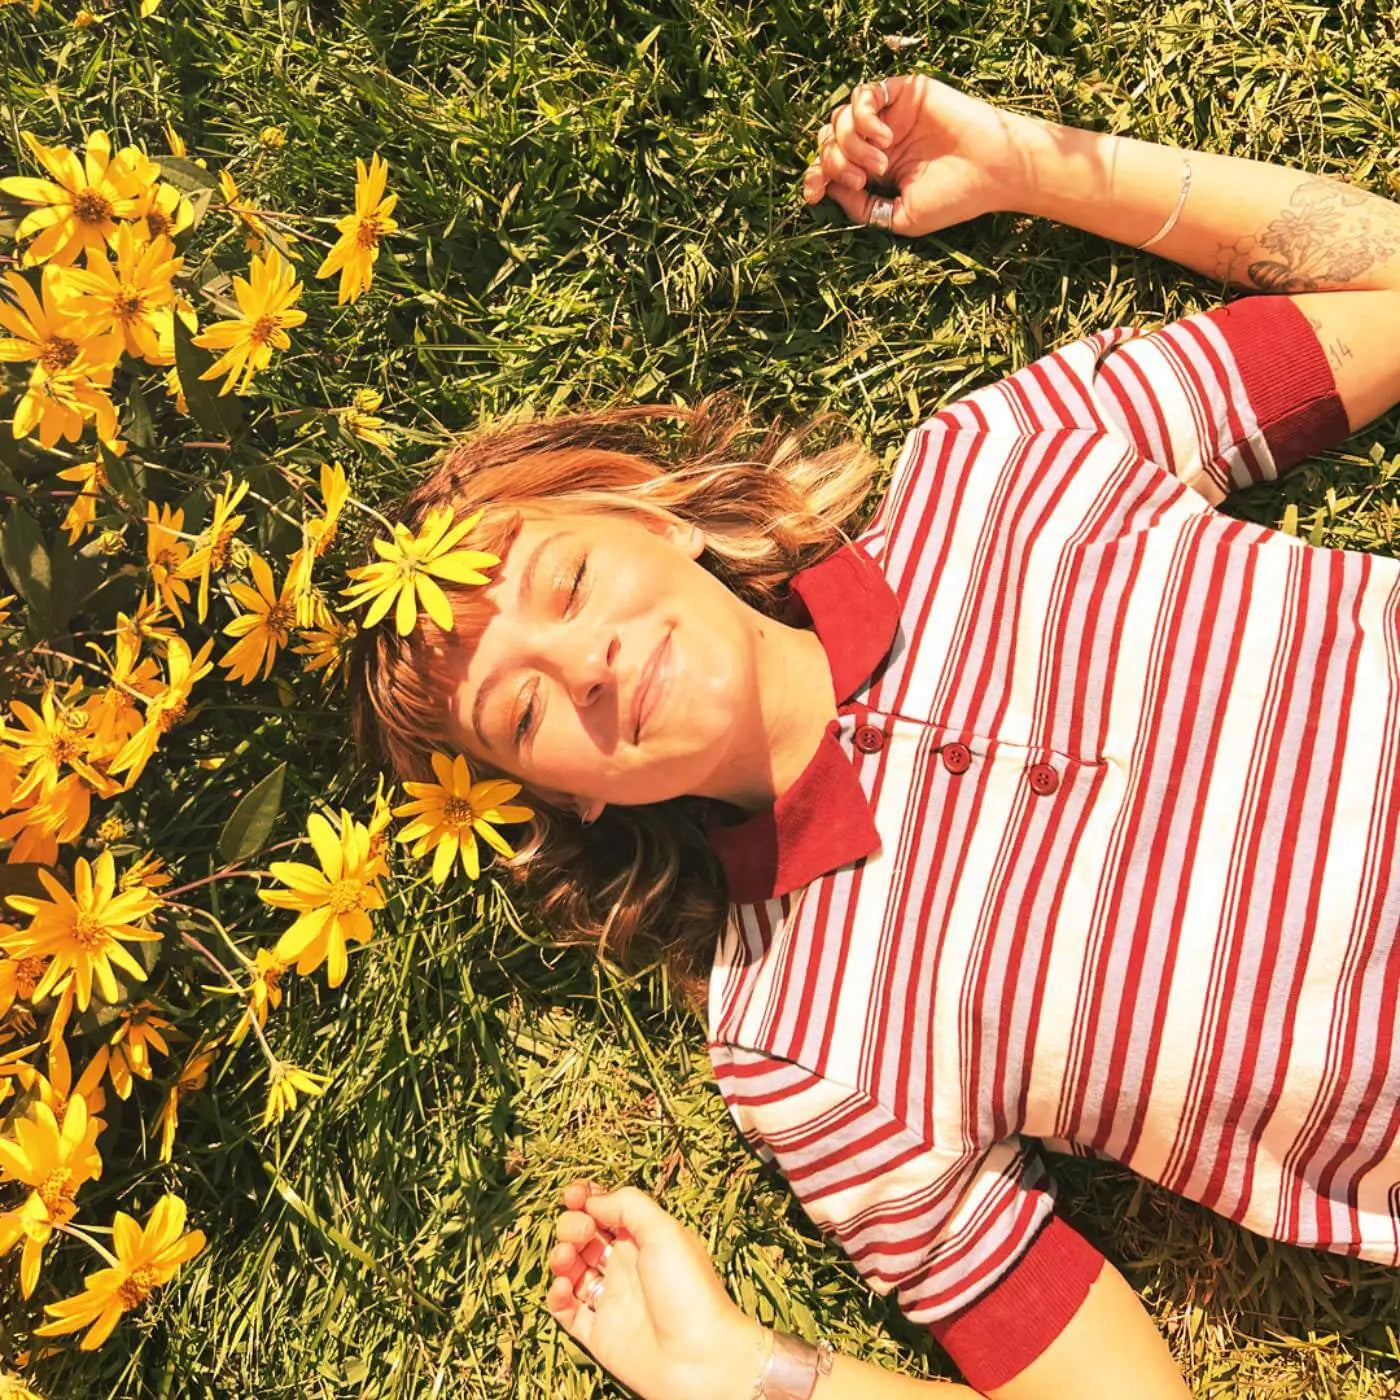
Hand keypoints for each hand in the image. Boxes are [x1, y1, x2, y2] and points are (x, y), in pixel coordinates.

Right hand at [546, 1180, 763, 1399]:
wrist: (700, 1358)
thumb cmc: (689, 1290)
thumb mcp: (664, 1231)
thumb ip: (628, 1205)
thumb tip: (593, 1200)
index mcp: (644, 1239)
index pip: (606, 1210)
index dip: (586, 1199)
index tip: (573, 1195)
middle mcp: (626, 1267)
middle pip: (585, 1237)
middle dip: (573, 1225)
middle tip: (581, 1231)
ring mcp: (612, 1301)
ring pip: (572, 1271)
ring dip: (560, 1256)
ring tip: (566, 1257)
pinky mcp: (599, 1334)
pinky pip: (567, 1312)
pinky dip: (557, 1297)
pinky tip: (564, 1288)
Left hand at [803, 73, 1037, 236]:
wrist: (993, 170)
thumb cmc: (954, 198)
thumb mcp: (898, 217)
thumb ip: (861, 208)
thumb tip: (829, 189)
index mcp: (876, 171)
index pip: (829, 167)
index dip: (814, 177)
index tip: (813, 193)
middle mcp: (879, 142)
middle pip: (828, 142)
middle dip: (831, 162)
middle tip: (860, 178)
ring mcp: (890, 116)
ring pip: (840, 119)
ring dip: (851, 144)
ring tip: (880, 162)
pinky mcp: (904, 93)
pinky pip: (863, 95)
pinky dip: (863, 117)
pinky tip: (885, 137)